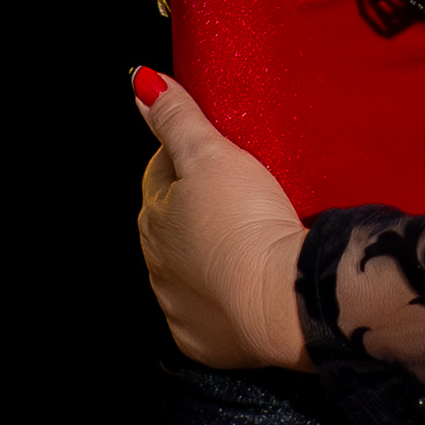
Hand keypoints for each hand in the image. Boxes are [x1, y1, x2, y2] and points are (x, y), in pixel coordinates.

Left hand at [133, 72, 311, 370]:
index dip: (189, 158)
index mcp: (153, 217)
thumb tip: (140, 82)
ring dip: (213, 254)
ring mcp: (180, 307)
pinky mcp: (207, 342)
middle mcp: (157, 266)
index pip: (161, 174)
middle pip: (174, 223)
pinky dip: (227, 299)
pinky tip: (252, 285)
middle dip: (198, 208)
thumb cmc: (248, 223)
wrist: (283, 302)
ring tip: (253, 239)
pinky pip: (212, 314)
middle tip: (243, 193)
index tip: (218, 153)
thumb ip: (176, 117)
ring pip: (192, 269)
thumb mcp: (212, 154)